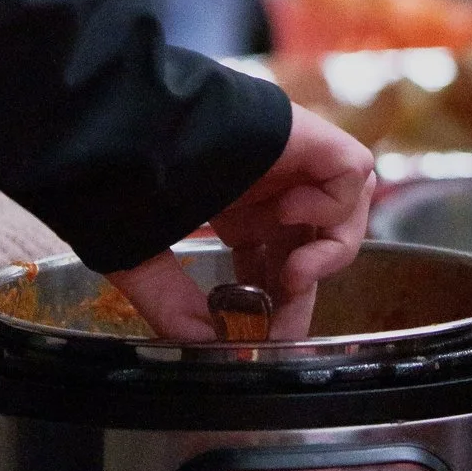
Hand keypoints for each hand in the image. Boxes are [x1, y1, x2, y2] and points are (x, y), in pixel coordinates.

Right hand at [109, 107, 375, 343]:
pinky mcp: (312, 136)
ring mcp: (294, 160)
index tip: (263, 335)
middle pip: (316, 241)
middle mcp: (272, 185)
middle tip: (280, 321)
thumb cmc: (120, 183)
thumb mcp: (143, 258)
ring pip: (346, 207)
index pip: (280, 258)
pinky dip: (331, 203)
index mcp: (238, 208)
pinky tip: (285, 214)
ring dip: (328, 249)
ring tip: (290, 272)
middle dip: (302, 287)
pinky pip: (352, 172)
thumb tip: (203, 346)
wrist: (120, 124)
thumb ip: (173, 304)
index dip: (278, 298)